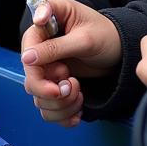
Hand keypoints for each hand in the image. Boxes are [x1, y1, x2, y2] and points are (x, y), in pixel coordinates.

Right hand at [20, 0, 121, 127]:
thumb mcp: (84, 39)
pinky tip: (78, 111)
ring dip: (61, 105)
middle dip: (52, 92)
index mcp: (42, 29)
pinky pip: (49, 108)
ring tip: (80, 93)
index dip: (37, 71)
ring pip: (39, 98)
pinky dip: (63, 115)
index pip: (27, 54)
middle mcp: (40, 50)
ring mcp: (47, 69)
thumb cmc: (104, 33)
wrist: (120, 48)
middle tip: (74, 85)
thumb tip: (26, 58)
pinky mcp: (55, 84)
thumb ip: (55, 47)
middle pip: (31, 80)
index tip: (63, 74)